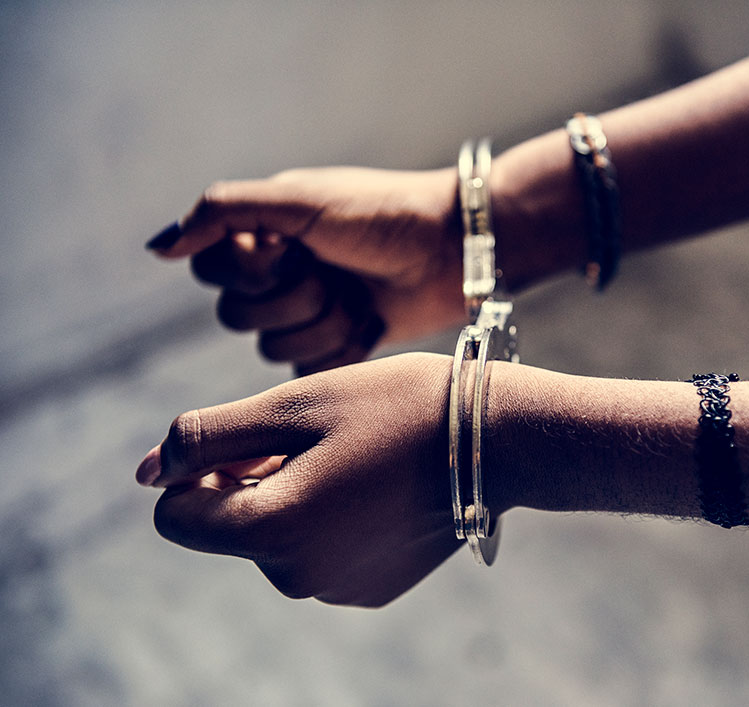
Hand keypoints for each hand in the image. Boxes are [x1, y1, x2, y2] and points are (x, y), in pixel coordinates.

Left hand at [135, 353, 462, 606]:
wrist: (495, 439)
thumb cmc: (393, 408)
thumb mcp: (292, 406)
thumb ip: (206, 438)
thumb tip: (147, 473)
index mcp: (272, 531)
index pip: (175, 516)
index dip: (199, 470)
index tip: (251, 437)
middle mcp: (298, 578)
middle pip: (231, 526)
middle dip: (252, 480)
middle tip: (318, 438)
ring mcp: (339, 591)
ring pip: (277, 539)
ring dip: (293, 497)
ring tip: (355, 458)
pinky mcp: (372, 590)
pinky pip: (320, 554)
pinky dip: (331, 520)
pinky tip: (377, 486)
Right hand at [148, 167, 466, 374]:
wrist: (454, 251)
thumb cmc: (381, 214)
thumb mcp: (298, 200)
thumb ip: (221, 212)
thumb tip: (156, 248)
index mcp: (262, 236)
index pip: (211, 272)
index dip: (249, 270)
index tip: (290, 250)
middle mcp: (277, 277)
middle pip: (238, 316)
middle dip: (295, 296)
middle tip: (336, 272)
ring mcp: (307, 315)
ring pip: (274, 348)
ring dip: (324, 321)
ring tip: (360, 296)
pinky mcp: (335, 350)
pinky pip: (308, 370)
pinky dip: (342, 348)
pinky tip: (370, 323)